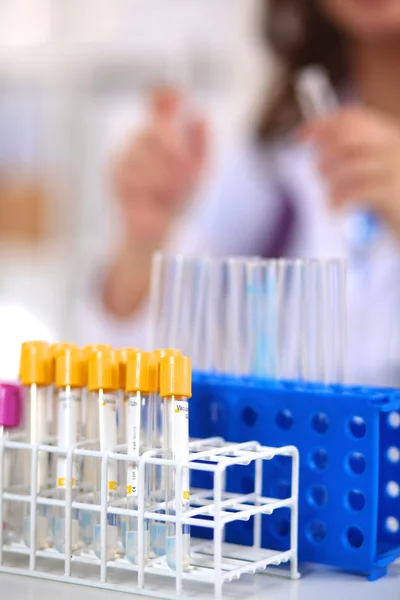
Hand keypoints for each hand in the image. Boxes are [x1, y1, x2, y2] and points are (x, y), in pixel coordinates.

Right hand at [111, 87, 207, 253]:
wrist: (157, 227)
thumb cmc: (180, 198)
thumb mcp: (200, 172)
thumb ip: (203, 145)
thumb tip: (200, 116)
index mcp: (165, 134)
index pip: (163, 105)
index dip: (166, 97)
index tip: (171, 95)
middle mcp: (143, 138)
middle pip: (155, 130)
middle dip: (175, 152)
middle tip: (187, 172)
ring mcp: (126, 153)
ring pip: (144, 154)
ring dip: (163, 177)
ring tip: (168, 193)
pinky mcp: (114, 171)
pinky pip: (133, 175)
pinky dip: (149, 188)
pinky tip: (152, 198)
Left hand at [300, 106, 399, 237]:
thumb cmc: (394, 202)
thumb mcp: (377, 172)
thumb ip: (355, 156)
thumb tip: (318, 147)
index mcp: (391, 136)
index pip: (351, 119)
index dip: (321, 125)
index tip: (301, 136)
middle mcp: (395, 147)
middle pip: (347, 138)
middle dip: (324, 155)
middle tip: (317, 173)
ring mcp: (396, 169)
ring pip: (348, 167)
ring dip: (330, 184)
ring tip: (330, 199)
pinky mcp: (393, 193)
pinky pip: (355, 191)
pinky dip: (338, 201)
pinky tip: (335, 210)